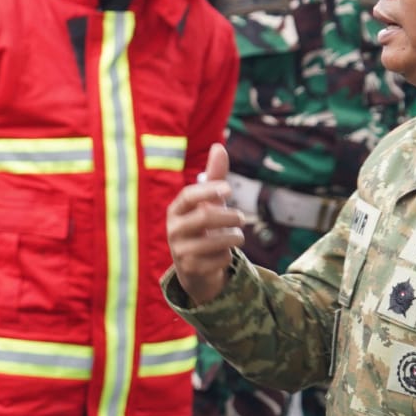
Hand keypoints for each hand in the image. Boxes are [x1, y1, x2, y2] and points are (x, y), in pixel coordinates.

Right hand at [167, 143, 246, 304]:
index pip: (188, 196)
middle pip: (204, 218)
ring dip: (234, 237)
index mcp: (176, 210)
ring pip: (214, 242)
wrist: (195, 267)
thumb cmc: (204, 227)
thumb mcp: (209, 202)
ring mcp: (180, 251)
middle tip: (242, 217)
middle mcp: (174, 230)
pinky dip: (228, 256)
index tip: (228, 189)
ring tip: (238, 236)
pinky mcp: (191, 270)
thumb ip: (214, 176)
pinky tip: (223, 254)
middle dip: (229, 216)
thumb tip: (219, 146)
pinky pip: (219, 259)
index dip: (208, 191)